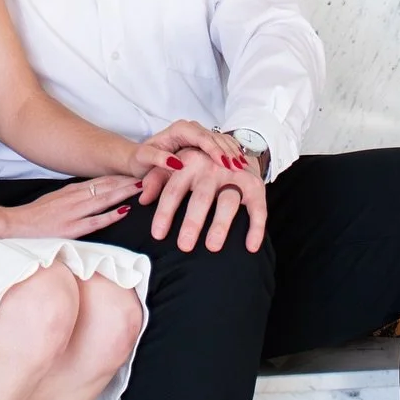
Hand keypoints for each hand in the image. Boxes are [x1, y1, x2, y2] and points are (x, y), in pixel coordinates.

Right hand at [0, 175, 142, 239]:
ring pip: (104, 199)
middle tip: (149, 174)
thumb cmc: (38, 213)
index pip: (102, 180)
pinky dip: (110, 215)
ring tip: (142, 187)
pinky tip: (124, 211)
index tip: (138, 171)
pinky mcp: (71, 228)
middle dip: (128, 180)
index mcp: (73, 190)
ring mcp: (74, 212)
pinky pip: (94, 221)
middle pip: (107, 186)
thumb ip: (77, 195)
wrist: (17, 224)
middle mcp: (76, 197)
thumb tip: (97, 191)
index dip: (122, 175)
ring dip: (124, 192)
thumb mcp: (58, 197)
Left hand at [129, 119, 255, 180]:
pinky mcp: (205, 142)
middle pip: (215, 138)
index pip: (201, 137)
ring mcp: (199, 134)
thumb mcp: (144, 159)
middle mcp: (191, 129)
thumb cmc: (141, 160)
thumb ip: (158, 158)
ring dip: (233, 153)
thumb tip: (176, 163)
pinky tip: (242, 165)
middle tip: (240, 168)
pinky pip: (223, 145)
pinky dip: (232, 154)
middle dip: (228, 152)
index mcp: (179, 129)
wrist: (141, 158)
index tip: (224, 163)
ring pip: (221, 141)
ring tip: (245, 168)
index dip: (214, 150)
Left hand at [138, 145, 267, 252]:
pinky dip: (256, 227)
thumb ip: (156, 179)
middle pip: (201, 197)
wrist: (235, 150)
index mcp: (189, 163)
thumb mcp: (174, 165)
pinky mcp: (255, 186)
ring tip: (212, 248)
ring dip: (220, 224)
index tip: (157, 235)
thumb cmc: (197, 165)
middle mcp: (212, 168)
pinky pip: (258, 208)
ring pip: (228, 201)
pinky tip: (250, 247)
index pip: (173, 189)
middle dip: (192, 222)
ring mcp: (235, 176)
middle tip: (184, 247)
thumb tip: (142, 199)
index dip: (165, 212)